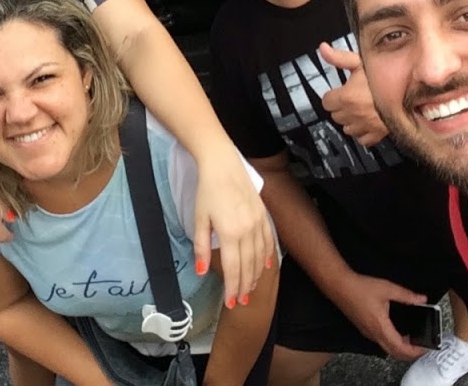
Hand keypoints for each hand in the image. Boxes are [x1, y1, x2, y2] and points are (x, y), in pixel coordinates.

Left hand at [193, 145, 275, 305]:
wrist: (223, 164)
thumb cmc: (207, 190)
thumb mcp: (199, 219)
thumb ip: (201, 247)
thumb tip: (201, 271)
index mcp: (230, 233)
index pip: (233, 269)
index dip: (232, 288)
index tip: (231, 303)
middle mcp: (248, 230)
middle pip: (248, 266)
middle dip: (245, 286)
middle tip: (241, 303)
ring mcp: (258, 222)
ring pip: (259, 256)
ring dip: (256, 275)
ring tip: (251, 289)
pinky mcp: (263, 214)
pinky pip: (268, 240)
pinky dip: (267, 256)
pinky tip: (265, 266)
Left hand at [319, 43, 389, 146]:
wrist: (412, 91)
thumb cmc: (386, 75)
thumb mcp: (361, 61)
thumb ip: (340, 57)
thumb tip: (323, 49)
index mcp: (347, 96)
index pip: (326, 102)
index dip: (332, 95)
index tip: (340, 91)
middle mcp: (353, 114)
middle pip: (336, 115)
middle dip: (341, 107)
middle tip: (351, 98)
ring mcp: (365, 126)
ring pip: (347, 128)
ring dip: (350, 120)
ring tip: (359, 109)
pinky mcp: (377, 134)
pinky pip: (362, 139)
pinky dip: (363, 132)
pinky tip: (367, 122)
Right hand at [332, 273, 429, 360]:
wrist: (339, 285)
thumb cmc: (360, 287)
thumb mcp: (387, 289)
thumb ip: (406, 295)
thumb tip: (422, 299)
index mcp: (381, 327)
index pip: (401, 348)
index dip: (415, 351)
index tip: (426, 347)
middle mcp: (373, 334)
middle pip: (395, 354)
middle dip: (410, 354)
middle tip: (422, 346)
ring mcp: (367, 333)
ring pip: (387, 349)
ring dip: (400, 349)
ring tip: (412, 339)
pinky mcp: (363, 329)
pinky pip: (380, 342)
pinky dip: (392, 343)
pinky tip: (397, 332)